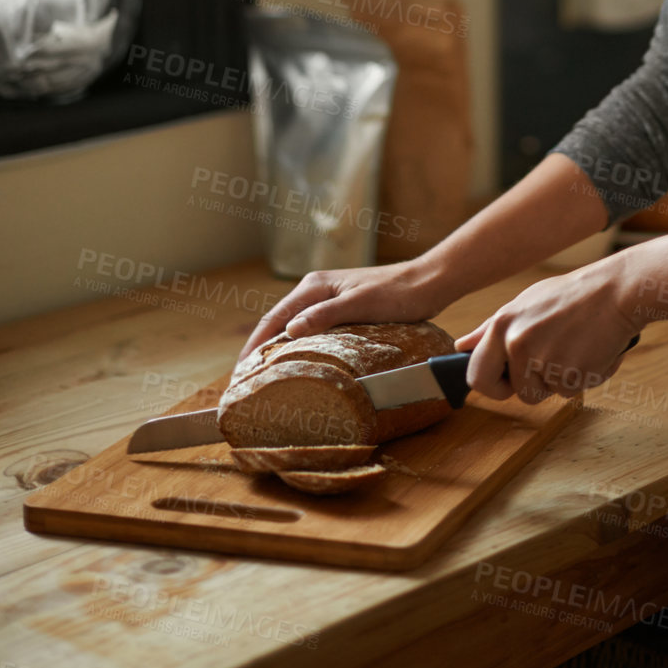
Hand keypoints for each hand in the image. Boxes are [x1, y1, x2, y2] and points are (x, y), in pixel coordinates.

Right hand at [236, 260, 447, 362]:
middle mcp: (315, 290)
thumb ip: (325, 316)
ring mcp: (328, 300)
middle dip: (260, 351)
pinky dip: (299, 348)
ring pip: (293, 328)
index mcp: (314, 286)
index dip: (254, 346)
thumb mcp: (359, 304)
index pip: (273, 318)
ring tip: (266, 380)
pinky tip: (299, 366)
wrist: (427, 284)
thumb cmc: (396, 293)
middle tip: (246, 384)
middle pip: (278, 323)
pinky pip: (311, 331)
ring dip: (278, 351)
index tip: (240, 373)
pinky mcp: (341, 310)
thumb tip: (289, 331)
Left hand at [455, 259, 639, 403]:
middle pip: (515, 393)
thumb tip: (462, 346)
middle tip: (548, 368)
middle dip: (529, 389)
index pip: (476, 375)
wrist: (615, 291)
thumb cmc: (571, 296)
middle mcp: (517, 343)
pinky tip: (589, 351)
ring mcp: (543, 359)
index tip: (507, 381)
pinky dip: (581, 378)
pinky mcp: (570, 372)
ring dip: (559, 380)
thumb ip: (490, 329)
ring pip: (546, 392)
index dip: (492, 385)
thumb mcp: (524, 303)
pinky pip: (570, 391)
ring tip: (573, 347)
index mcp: (501, 325)